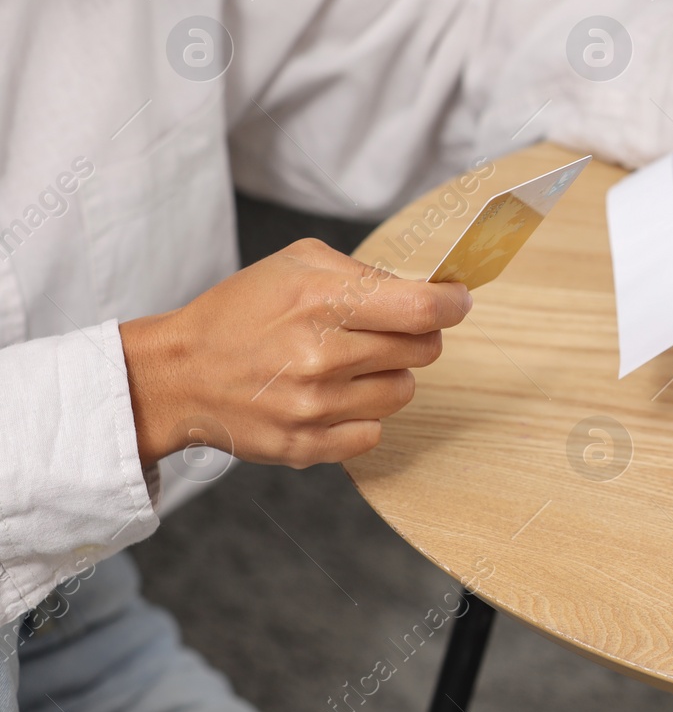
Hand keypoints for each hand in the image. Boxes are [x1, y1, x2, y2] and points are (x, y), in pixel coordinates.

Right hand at [120, 239, 470, 469]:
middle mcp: (319, 356)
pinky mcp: (305, 446)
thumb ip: (366, 273)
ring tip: (349, 364)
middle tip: (384, 331)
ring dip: (388, 375)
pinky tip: (332, 397)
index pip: (422, 311)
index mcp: (320, 302)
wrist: (177, 373)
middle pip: (423, 350)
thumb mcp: (297, 264)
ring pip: (403, 391)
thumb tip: (430, 293)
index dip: (453, 304)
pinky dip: (362, 414)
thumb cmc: (241, 311)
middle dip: (415, 336)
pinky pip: (374, 432)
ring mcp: (313, 407)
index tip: (456, 301)